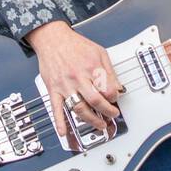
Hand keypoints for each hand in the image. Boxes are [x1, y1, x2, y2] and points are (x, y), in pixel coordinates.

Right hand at [24, 20, 123, 145]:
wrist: (52, 38)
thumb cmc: (75, 45)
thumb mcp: (99, 52)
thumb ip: (109, 71)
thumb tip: (118, 87)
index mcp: (91, 67)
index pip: (107, 89)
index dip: (115, 97)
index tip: (116, 99)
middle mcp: (78, 77)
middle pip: (95, 100)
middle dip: (107, 112)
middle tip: (112, 115)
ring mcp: (65, 85)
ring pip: (79, 108)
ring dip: (91, 120)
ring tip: (99, 125)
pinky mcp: (53, 89)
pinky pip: (56, 108)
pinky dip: (59, 121)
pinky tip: (63, 132)